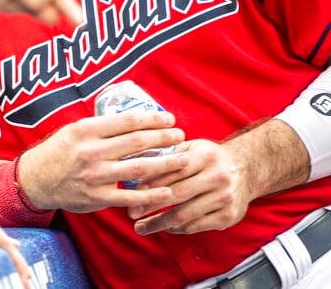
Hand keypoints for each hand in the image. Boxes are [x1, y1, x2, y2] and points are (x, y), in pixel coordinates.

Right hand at [19, 112, 187, 212]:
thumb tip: (134, 120)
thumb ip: (100, 127)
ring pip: (139, 168)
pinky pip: (131, 197)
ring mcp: (95, 175)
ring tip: (184, 158)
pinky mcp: (97, 197)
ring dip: (166, 163)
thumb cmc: (58, 152)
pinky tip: (168, 191)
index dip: (152, 119)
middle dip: (164, 137)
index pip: (127, 121)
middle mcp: (91, 151)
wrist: (35, 180)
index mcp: (85, 130)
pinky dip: (152, 195)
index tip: (169, 118)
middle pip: (137, 142)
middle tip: (181, 135)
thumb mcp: (73, 130)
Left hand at [127, 139, 250, 234]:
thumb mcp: (191, 147)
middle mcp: (217, 177)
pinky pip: (197, 226)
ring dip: (160, 223)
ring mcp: (225, 198)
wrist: (247, 169)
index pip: (171, 171)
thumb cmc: (209, 158)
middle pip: (176, 194)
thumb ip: (166, 153)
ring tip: (142, 227)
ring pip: (185, 214)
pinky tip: (164, 227)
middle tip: (131, 213)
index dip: (148, 183)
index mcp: (204, 156)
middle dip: (150, 205)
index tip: (130, 192)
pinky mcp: (229, 216)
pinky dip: (177, 228)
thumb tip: (134, 162)